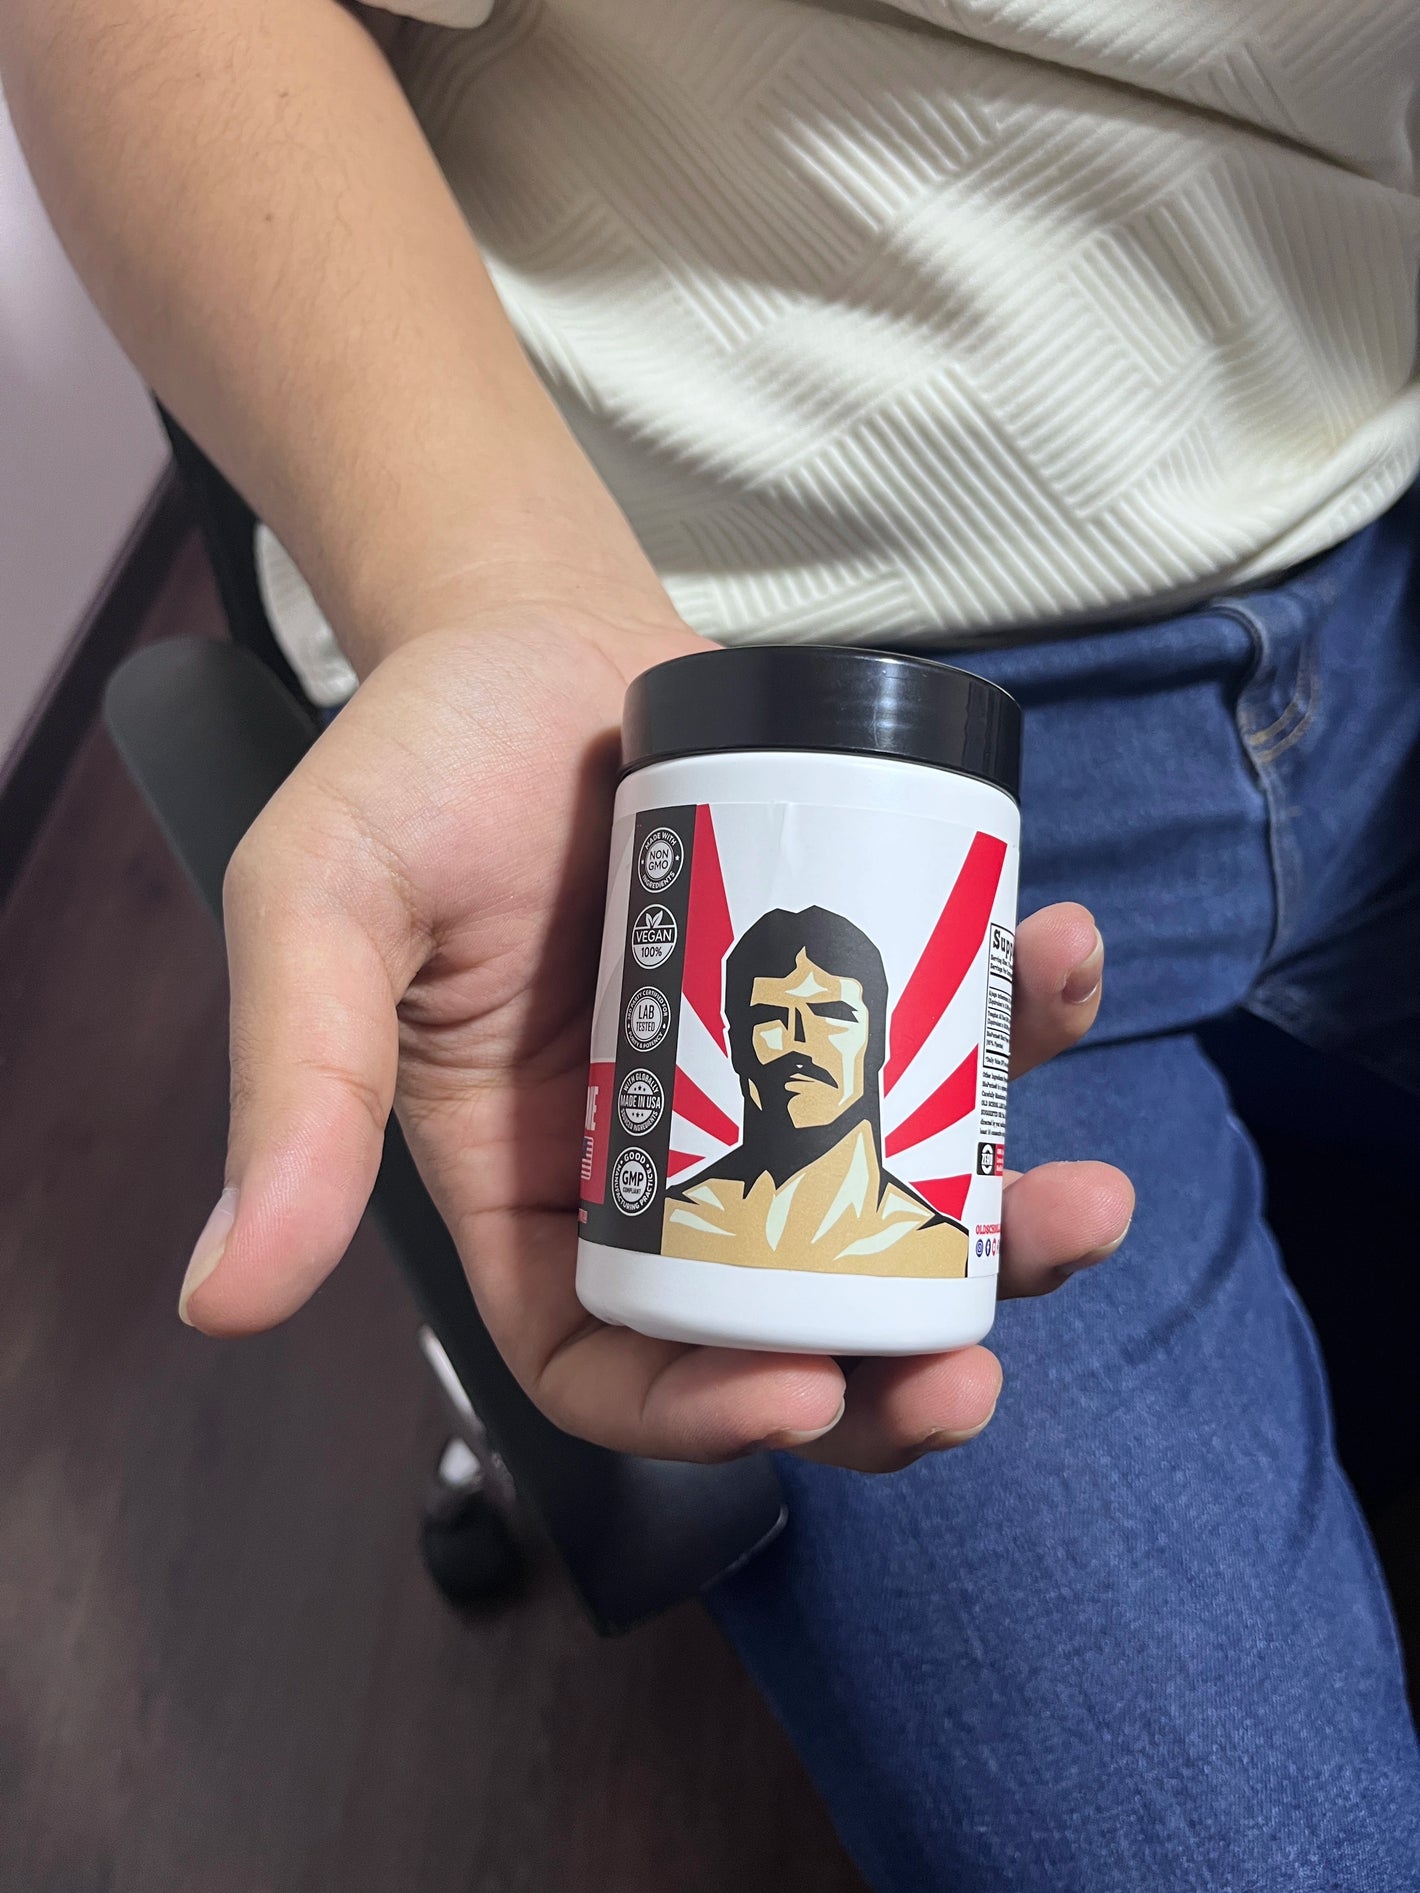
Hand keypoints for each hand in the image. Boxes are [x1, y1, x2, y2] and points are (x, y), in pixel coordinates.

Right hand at [183, 604, 1133, 1472]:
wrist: (529, 628)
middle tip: (974, 1366)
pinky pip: (950, 1036)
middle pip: (782, 1323)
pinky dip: (1025, 1024)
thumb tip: (220, 1301)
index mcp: (530, 1185)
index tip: (797, 1391)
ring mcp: (768, 1074)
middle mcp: (660, 1157)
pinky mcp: (847, 978)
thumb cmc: (412, 765)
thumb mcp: (322, 911)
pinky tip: (1064, 962)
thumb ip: (295, 1090)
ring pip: (896, 1203)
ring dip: (1003, 1234)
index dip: (697, 1411)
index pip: (609, 1359)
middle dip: (886, 1371)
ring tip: (1085, 1199)